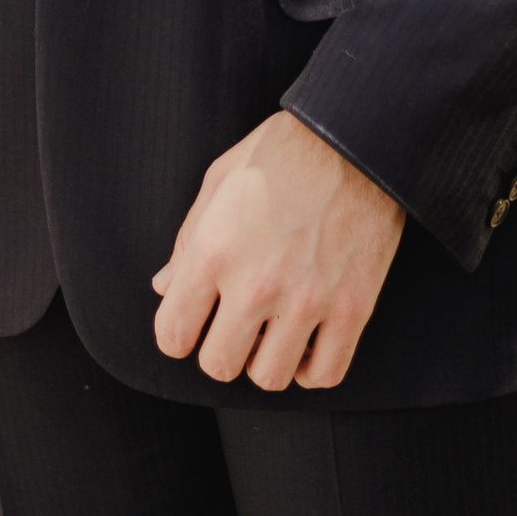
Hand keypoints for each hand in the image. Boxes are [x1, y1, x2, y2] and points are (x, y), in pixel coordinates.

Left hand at [150, 110, 403, 390]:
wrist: (352, 138)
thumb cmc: (280, 153)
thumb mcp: (218, 182)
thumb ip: (187, 241)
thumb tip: (164, 287)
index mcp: (214, 251)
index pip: (173, 334)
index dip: (178, 334)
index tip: (192, 325)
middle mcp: (256, 284)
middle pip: (220, 365)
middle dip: (220, 351)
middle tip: (234, 327)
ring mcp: (306, 301)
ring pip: (270, 378)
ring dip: (266, 360)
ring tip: (272, 332)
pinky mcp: (352, 309)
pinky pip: (324, 374)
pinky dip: (311, 369)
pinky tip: (307, 343)